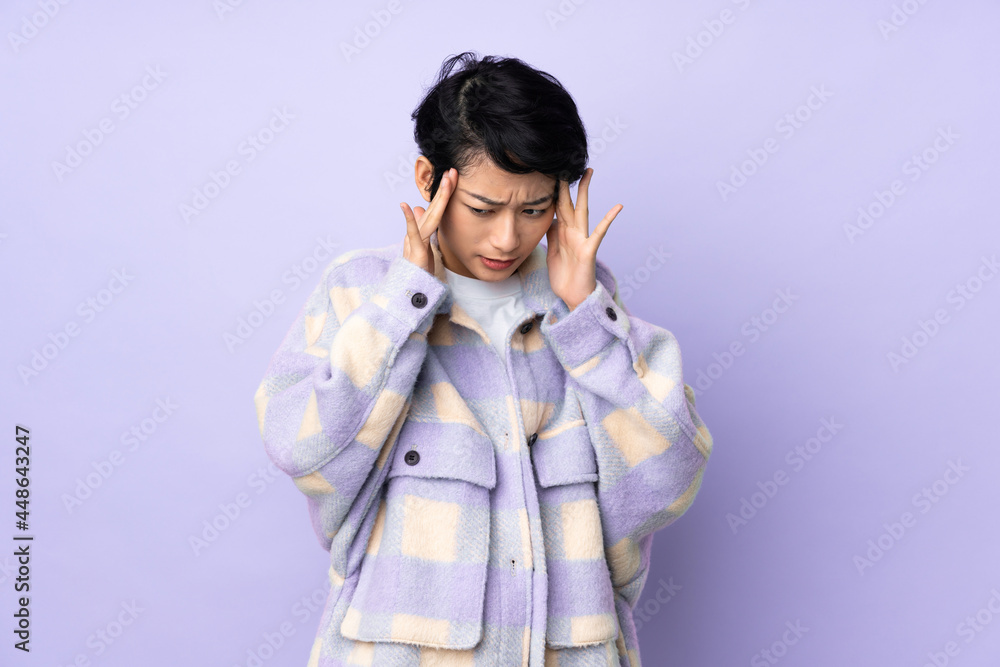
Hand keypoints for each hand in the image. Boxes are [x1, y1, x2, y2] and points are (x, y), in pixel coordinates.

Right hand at [399, 167, 456, 274]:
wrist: (410, 285)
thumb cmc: (417, 267)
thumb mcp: (424, 245)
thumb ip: (422, 227)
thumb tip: (419, 208)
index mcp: (425, 230)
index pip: (438, 208)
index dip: (445, 194)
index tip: (454, 177)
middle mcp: (421, 231)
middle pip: (435, 207)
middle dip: (444, 190)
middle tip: (452, 171)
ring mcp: (417, 239)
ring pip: (430, 215)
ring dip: (437, 198)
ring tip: (444, 181)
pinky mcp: (414, 250)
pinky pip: (412, 233)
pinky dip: (409, 219)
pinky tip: (405, 205)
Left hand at [546, 168, 622, 310]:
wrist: (573, 297)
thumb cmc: (564, 276)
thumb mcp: (551, 251)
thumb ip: (551, 234)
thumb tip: (549, 218)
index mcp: (563, 232)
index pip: (557, 206)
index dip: (554, 190)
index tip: (550, 173)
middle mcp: (573, 232)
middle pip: (569, 203)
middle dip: (567, 184)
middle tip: (566, 163)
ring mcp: (582, 240)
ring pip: (582, 211)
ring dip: (585, 192)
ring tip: (589, 174)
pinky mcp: (588, 250)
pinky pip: (599, 232)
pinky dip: (608, 219)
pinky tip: (617, 207)